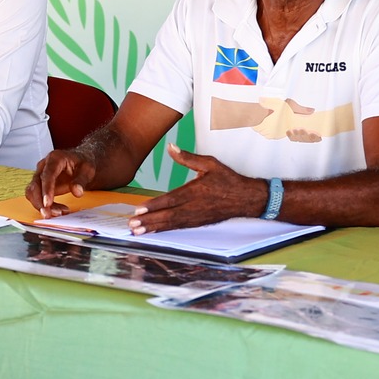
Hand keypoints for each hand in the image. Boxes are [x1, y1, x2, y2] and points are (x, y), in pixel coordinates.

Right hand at [27, 149, 96, 214]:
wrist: (79, 163)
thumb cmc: (82, 164)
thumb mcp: (87, 169)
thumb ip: (81, 180)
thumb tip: (77, 191)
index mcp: (55, 158)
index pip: (47, 174)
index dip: (46, 190)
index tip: (47, 203)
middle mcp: (43, 166)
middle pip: (35, 185)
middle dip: (40, 202)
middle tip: (51, 214)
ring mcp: (40, 176)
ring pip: (32, 193)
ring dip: (40, 205)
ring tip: (57, 213)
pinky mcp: (40, 185)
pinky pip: (36, 197)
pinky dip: (44, 206)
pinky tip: (57, 211)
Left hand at [126, 144, 265, 233]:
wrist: (247, 198)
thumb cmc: (228, 179)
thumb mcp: (210, 163)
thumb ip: (188, 158)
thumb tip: (171, 147)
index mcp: (196, 191)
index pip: (172, 199)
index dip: (154, 206)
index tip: (139, 210)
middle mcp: (195, 206)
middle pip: (168, 215)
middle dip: (149, 221)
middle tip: (132, 225)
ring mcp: (197, 217)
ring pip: (172, 224)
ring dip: (154, 228)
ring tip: (137, 232)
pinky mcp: (198, 222)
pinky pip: (179, 227)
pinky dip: (164, 230)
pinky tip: (153, 231)